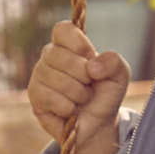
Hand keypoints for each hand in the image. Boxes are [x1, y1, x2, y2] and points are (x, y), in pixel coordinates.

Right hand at [28, 20, 127, 153]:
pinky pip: (49, 97)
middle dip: (83, 75)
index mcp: (68, 45)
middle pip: (59, 55)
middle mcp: (50, 57)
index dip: (79, 44)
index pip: (63, 29)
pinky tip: (71, 110)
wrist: (98, 124)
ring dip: (77, 93)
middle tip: (89, 84)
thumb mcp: (119, 76)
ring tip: (82, 98)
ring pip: (55, 78)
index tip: (90, 58)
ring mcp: (39, 76)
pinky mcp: (35, 97)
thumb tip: (92, 66)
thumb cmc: (105, 94)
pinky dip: (68, 107)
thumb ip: (114, 62)